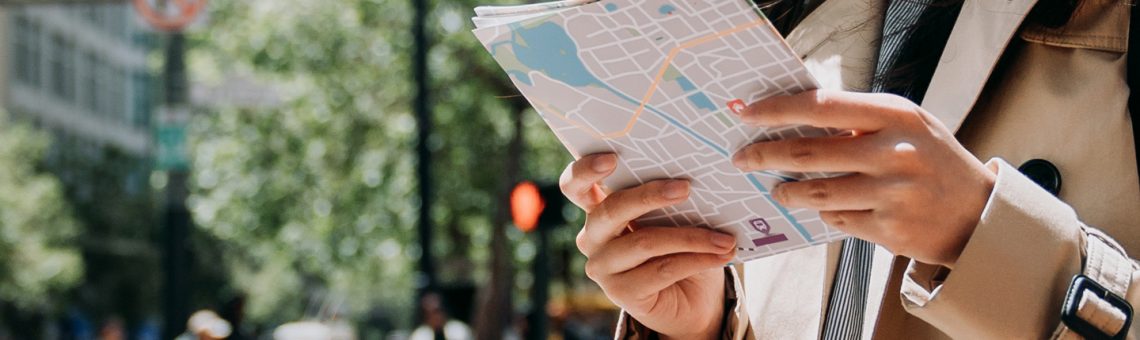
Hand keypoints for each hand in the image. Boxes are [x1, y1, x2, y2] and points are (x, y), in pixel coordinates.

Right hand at [560, 154, 734, 339]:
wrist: (692, 301)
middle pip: (610, 210)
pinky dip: (696, 260)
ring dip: (691, 237)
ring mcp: (602, 267)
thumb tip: (693, 178)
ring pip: (644, 242)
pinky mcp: (621, 293)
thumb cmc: (680, 248)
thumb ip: (670, 199)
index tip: (611, 158)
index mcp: (599, 209)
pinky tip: (721, 255)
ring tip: (724, 237)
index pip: (575, 187)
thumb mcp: (674, 218)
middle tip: (686, 187)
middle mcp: (593, 237)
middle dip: (650, 195)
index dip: (585, 170)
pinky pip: (662, 270)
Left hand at [732, 90, 995, 267]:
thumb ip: (857, 120)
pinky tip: (825, 206)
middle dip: (765, 155)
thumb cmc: (930, 160)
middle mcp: (894, 152)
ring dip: (788, 191)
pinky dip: (824, 212)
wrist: (978, 214)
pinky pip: (836, 218)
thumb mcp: (903, 125)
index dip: (775, 110)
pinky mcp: (889, 229)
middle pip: (807, 154)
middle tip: (743, 158)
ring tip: (778, 189)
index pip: (820, 106)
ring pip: (816, 192)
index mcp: (895, 115)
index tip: (744, 111)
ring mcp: (892, 194)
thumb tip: (790, 118)